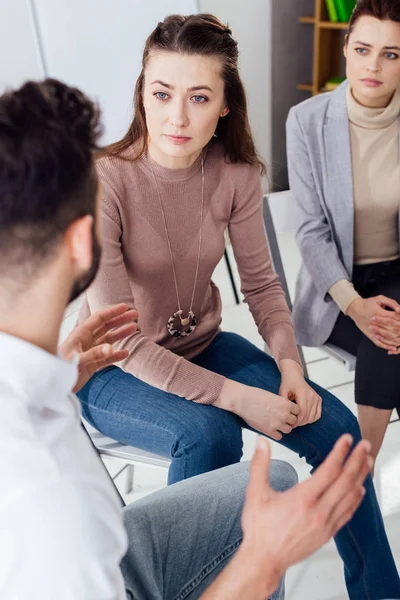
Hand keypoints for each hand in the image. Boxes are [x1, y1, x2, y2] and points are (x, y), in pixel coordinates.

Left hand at [59, 303, 137, 392]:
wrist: (50, 387)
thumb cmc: (58, 370)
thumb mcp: (76, 361)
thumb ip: (94, 354)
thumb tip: (111, 348)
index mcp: (80, 335)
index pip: (99, 319)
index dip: (112, 312)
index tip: (125, 307)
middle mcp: (85, 342)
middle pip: (106, 327)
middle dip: (120, 320)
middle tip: (135, 315)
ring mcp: (89, 353)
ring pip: (108, 340)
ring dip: (121, 334)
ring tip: (134, 329)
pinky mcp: (90, 365)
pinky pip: (107, 358)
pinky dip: (116, 355)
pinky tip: (126, 352)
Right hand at [216, 380, 299, 440]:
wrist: (242, 400)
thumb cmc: (255, 395)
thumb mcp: (273, 396)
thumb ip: (282, 404)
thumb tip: (287, 411)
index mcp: (285, 404)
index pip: (298, 411)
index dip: (292, 411)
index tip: (287, 411)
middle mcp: (283, 414)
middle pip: (294, 421)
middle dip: (289, 419)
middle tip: (281, 417)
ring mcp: (276, 424)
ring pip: (288, 430)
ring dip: (283, 427)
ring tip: (276, 423)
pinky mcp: (268, 430)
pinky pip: (279, 437)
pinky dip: (276, 434)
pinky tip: (271, 428)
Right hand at [240, 434, 371, 581]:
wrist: (264, 560)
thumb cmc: (260, 529)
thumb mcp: (255, 493)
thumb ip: (260, 465)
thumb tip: (262, 442)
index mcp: (302, 499)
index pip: (328, 470)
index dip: (340, 452)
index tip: (347, 439)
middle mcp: (318, 511)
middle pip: (345, 481)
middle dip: (356, 460)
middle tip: (364, 445)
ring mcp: (325, 524)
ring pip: (350, 496)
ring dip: (360, 477)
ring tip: (367, 461)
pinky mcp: (328, 533)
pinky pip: (347, 513)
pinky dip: (356, 499)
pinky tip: (360, 490)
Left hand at [279, 359, 321, 425]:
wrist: (294, 376)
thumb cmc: (287, 384)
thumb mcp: (282, 392)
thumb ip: (284, 404)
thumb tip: (285, 416)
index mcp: (303, 393)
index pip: (302, 412)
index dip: (296, 421)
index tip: (290, 424)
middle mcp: (312, 395)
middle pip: (308, 416)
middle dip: (300, 423)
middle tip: (292, 424)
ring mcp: (316, 397)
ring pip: (313, 416)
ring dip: (305, 422)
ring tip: (297, 422)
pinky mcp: (319, 399)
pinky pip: (318, 414)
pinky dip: (311, 419)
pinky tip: (304, 418)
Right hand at [347, 296, 399, 352]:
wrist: (355, 309)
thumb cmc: (367, 304)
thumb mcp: (379, 298)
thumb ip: (391, 302)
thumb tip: (399, 308)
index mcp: (379, 313)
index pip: (394, 318)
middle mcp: (376, 323)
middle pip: (392, 328)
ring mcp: (372, 330)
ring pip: (387, 337)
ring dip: (396, 340)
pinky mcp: (369, 335)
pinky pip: (378, 343)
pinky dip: (386, 346)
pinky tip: (393, 347)